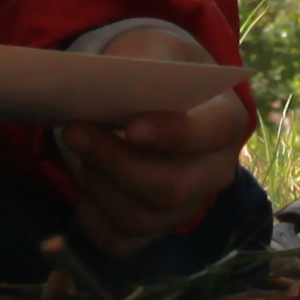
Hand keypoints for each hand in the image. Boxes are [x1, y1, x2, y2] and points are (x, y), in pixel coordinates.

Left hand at [59, 25, 257, 252]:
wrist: (150, 93)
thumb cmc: (153, 71)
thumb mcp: (150, 57)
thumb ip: (137, 75)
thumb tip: (102, 97)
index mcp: (226, 120)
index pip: (212, 133)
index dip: (173, 135)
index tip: (131, 128)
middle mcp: (215, 171)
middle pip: (171, 188)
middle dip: (115, 163)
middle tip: (73, 131)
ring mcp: (186, 206)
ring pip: (140, 218)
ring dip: (97, 185)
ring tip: (77, 151)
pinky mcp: (155, 229)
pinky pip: (119, 242)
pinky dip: (92, 219)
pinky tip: (82, 191)